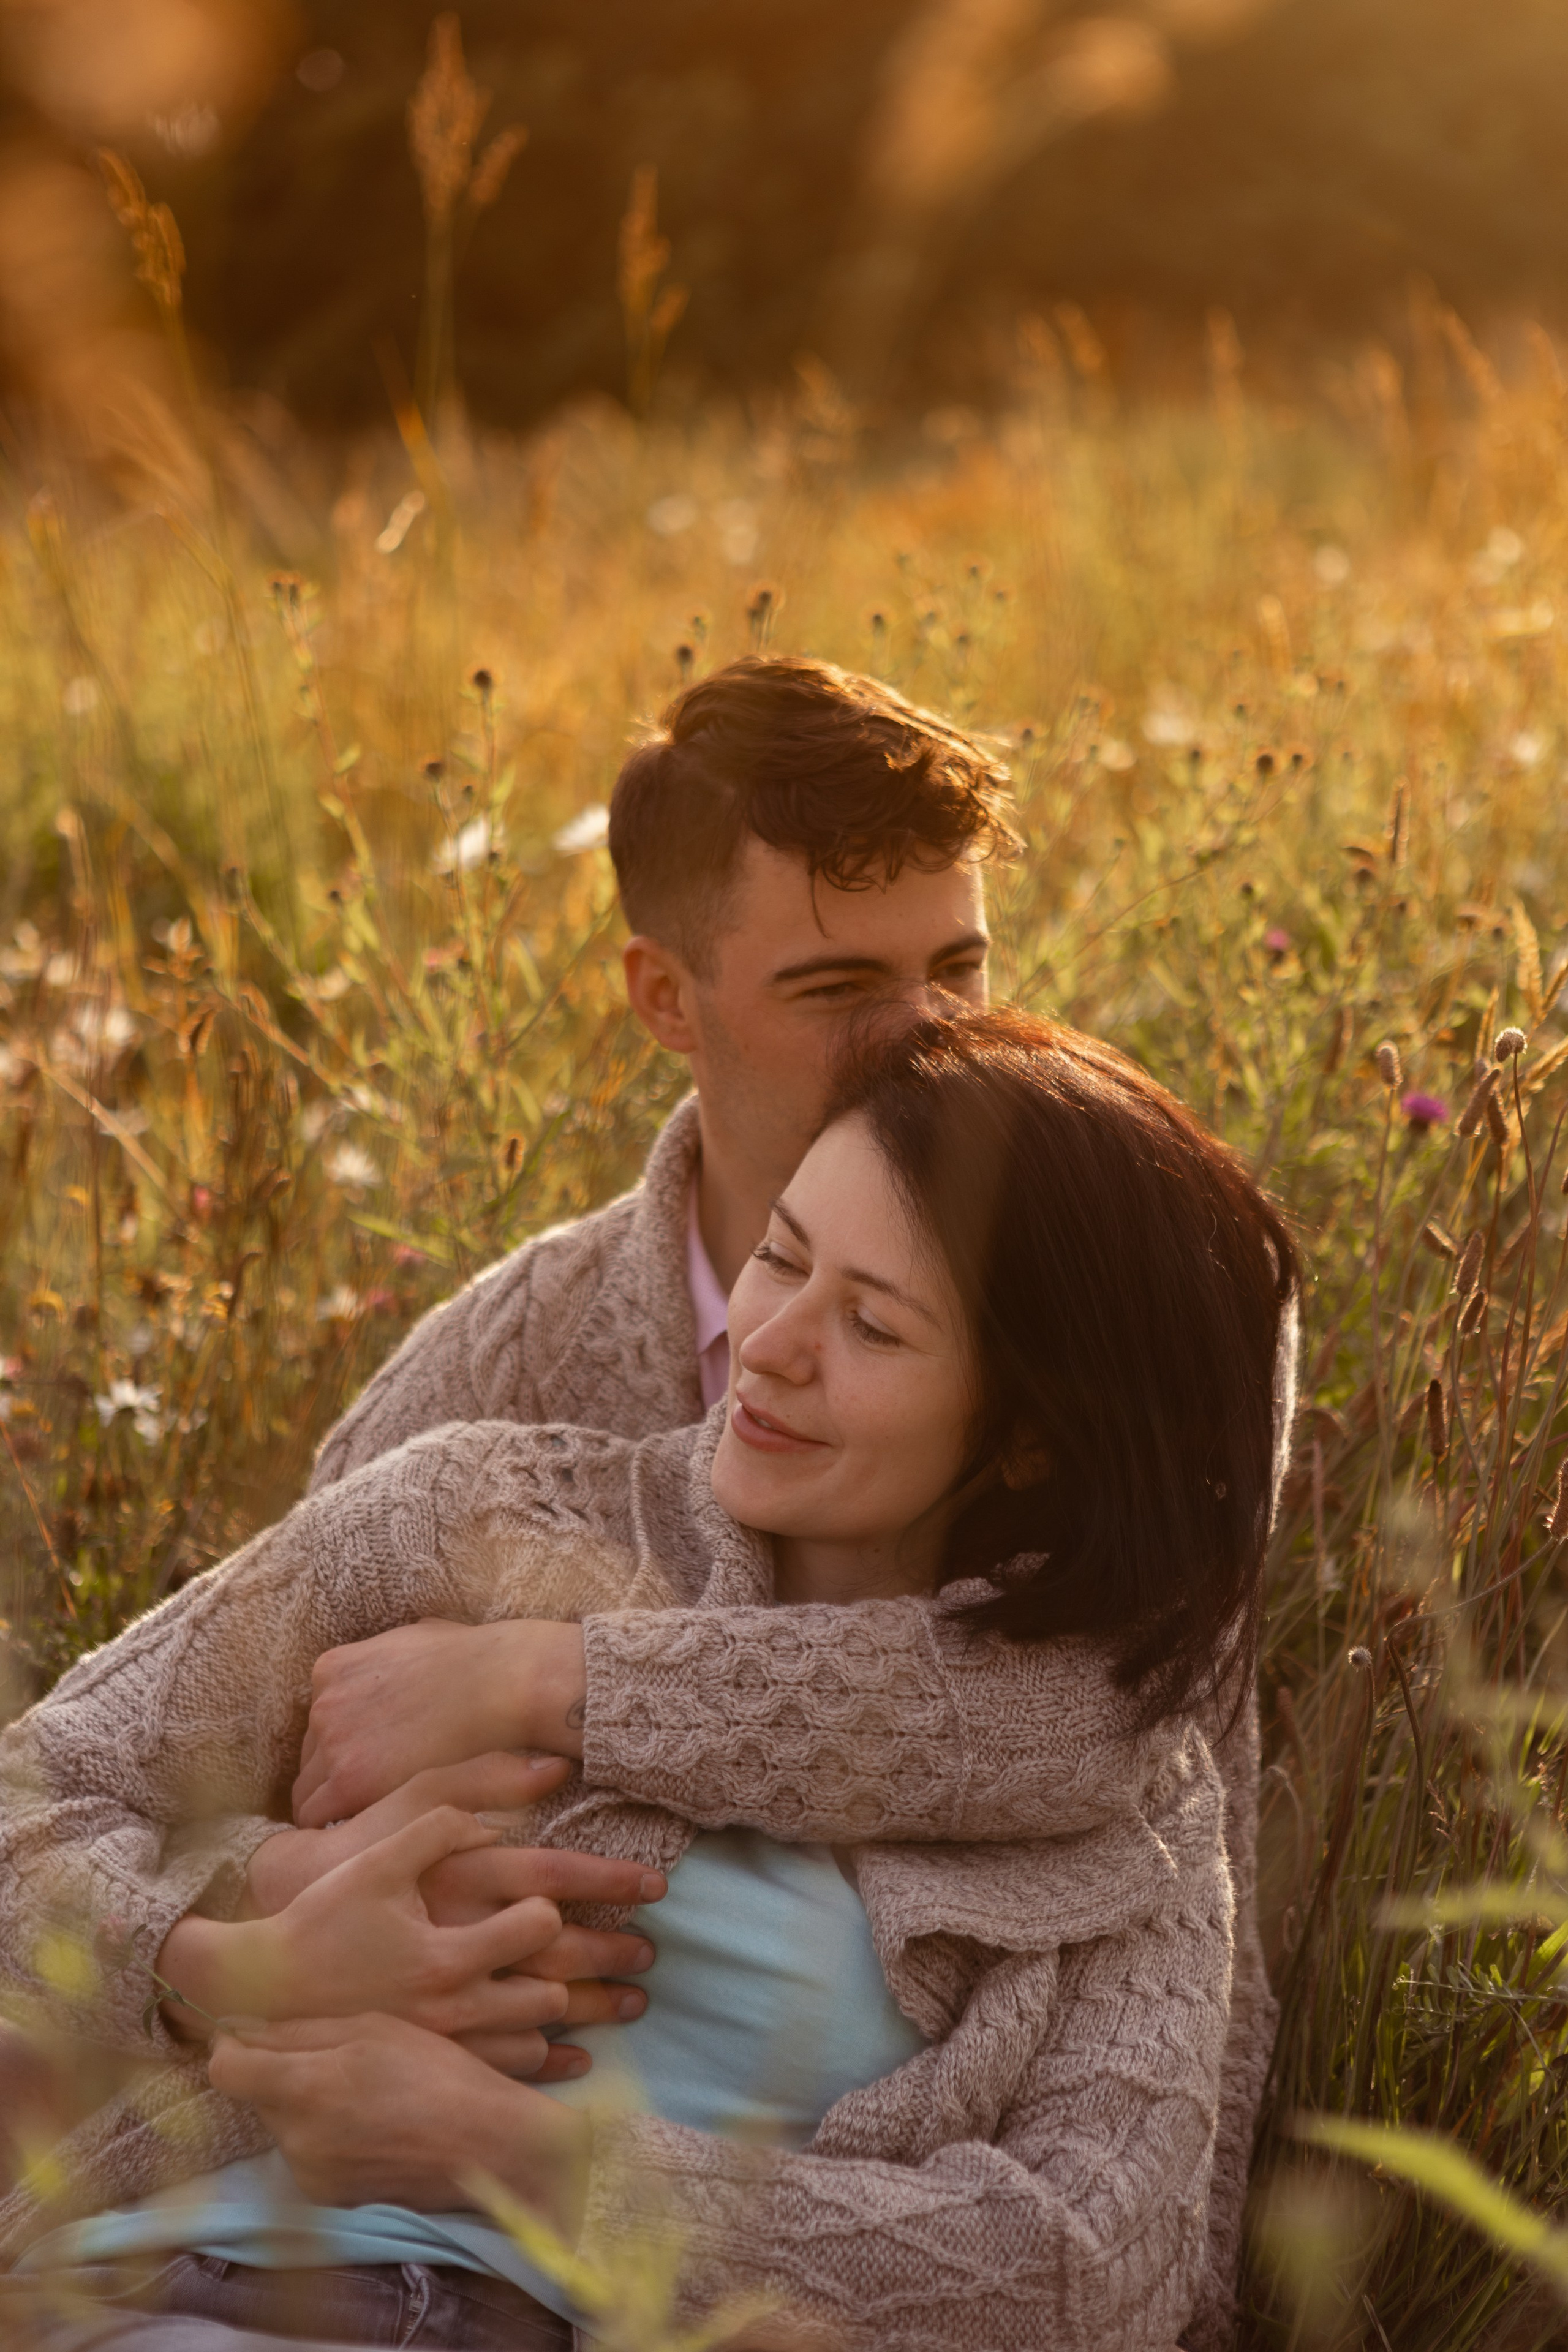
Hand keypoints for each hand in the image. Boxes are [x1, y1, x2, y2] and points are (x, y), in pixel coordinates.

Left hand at [209, 2012, 589, 2236]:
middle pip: (257, 2094)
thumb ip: (300, 2030)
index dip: (234, 2044)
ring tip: (360, 2089)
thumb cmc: (436, 2072)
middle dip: (281, 2070)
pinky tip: (368, 2121)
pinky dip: (323, 2134)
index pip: (226, 2069)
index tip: (256, 2031)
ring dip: (304, 2103)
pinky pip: (305, 2152)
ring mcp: (309, 2174)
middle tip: (334, 2054)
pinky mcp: (327, 2197)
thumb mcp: (374, 2028)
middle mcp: (296, 2140)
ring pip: (282, 2123)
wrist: (484, 2147)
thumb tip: (237, 2027)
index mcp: (305, 2089)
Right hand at [237, 1759, 664, 2079]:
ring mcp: (445, 2024)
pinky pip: (505, 2067)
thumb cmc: (331, 1892)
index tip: (651, 1885)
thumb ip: (460, 1801)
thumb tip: (541, 1773)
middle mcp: (455, 1975)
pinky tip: (576, 2055)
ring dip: (591, 2010)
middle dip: (612, 1958)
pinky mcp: (433, 2056)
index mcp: (452, 1912)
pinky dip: (547, 2062)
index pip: (549, 1894)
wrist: (266, 1978)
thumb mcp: (388, 1834)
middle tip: (650, 1953)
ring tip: (630, 2001)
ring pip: (540, 2022)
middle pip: (558, 1966)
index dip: (606, 1886)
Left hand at [292, 1618, 587, 1826]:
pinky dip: (337, 1829)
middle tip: (380, 1796)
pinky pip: (316, 1818)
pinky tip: (370, 1833)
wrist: (501, 1684)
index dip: (347, 1747)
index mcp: (334, 1669)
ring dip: (338, 1807)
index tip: (375, 1763)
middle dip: (340, 1777)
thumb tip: (408, 1652)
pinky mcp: (349, 1780)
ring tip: (377, 1820)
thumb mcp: (420, 1636)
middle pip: (312, 1758)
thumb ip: (394, 1654)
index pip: (320, 1723)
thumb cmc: (477, 1661)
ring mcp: (332, 1741)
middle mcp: (323, 1703)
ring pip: (309, 1792)